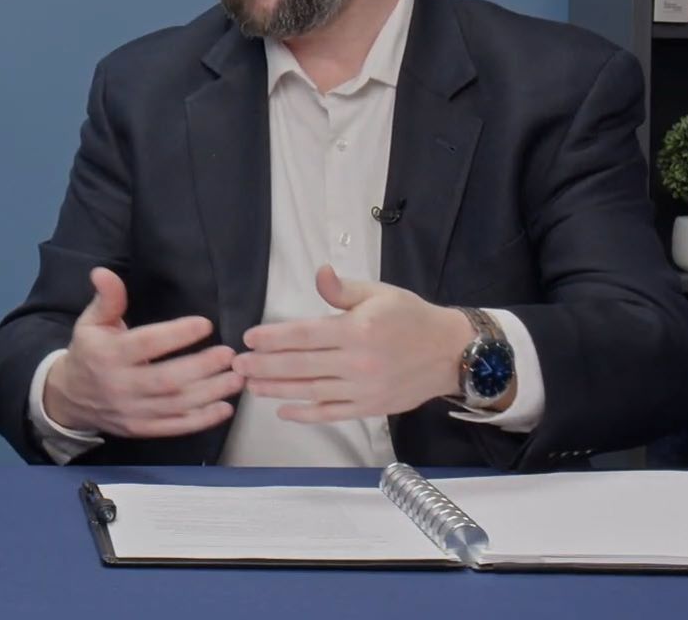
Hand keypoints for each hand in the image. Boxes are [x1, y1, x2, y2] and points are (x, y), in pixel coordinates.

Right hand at [42, 267, 241, 438]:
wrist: (70, 397)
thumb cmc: (89, 352)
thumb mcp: (91, 322)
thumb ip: (107, 299)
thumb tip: (103, 272)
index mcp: (108, 355)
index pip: (146, 344)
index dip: (176, 335)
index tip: (205, 324)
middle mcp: (121, 385)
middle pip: (166, 380)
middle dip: (201, 368)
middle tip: (229, 355)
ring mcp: (132, 411)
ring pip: (175, 405)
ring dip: (210, 393)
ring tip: (236, 379)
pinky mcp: (141, 429)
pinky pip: (174, 427)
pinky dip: (202, 421)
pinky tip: (224, 408)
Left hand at [231, 265, 479, 422]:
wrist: (451, 352)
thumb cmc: (410, 317)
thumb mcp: (379, 293)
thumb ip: (343, 289)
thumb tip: (319, 273)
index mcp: (357, 329)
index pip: (304, 334)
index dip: (273, 337)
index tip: (248, 339)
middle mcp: (358, 362)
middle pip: (301, 365)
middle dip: (264, 366)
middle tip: (237, 366)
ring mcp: (363, 389)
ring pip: (311, 391)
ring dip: (277, 390)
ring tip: (250, 386)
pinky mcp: (370, 408)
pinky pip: (332, 413)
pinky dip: (306, 415)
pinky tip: (283, 412)